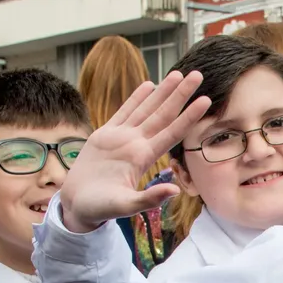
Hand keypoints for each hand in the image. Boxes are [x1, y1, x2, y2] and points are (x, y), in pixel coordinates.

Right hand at [58, 71, 211, 232]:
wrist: (78, 205)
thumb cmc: (100, 208)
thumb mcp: (125, 206)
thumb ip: (149, 199)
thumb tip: (175, 191)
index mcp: (143, 158)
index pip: (172, 132)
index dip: (188, 116)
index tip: (205, 101)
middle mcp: (136, 144)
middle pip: (163, 115)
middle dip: (180, 95)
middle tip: (197, 74)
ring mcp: (122, 138)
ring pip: (146, 109)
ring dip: (162, 92)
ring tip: (178, 75)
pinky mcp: (105, 135)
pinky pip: (124, 112)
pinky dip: (136, 98)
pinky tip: (149, 85)